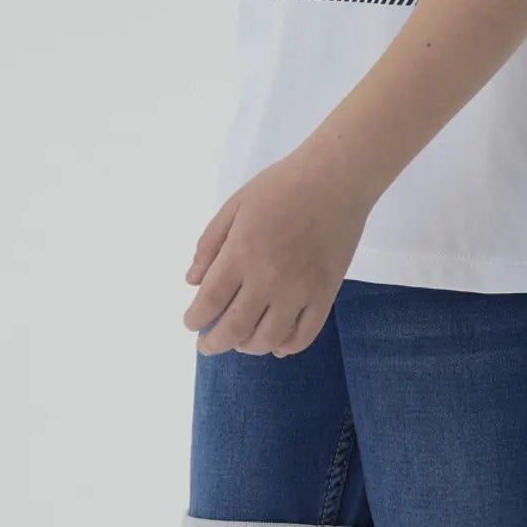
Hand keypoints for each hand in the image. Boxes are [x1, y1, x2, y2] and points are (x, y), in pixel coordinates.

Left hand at [183, 147, 370, 357]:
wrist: (336, 179)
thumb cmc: (281, 186)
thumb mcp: (235, 205)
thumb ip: (210, 243)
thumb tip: (192, 281)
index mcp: (241, 253)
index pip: (208, 303)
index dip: (194, 320)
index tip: (191, 323)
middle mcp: (268, 279)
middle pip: (234, 330)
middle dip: (214, 343)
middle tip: (207, 344)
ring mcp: (300, 290)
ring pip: (268, 339)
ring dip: (247, 346)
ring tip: (240, 341)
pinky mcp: (325, 294)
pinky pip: (304, 335)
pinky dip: (287, 346)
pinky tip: (276, 343)